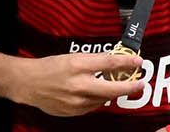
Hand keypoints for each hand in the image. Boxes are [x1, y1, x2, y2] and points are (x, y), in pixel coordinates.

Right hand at [15, 52, 144, 115]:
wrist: (28, 83)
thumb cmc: (51, 67)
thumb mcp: (73, 57)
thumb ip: (95, 61)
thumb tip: (116, 62)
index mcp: (78, 66)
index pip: (109, 63)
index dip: (127, 62)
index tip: (139, 61)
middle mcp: (78, 85)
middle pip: (112, 88)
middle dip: (130, 86)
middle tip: (141, 83)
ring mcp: (75, 102)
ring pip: (104, 99)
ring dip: (113, 93)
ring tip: (119, 86)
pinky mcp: (72, 112)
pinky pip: (93, 106)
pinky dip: (98, 99)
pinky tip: (97, 93)